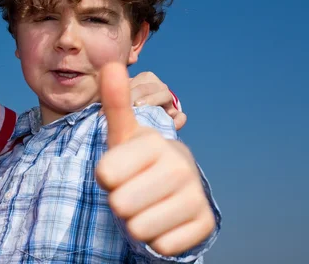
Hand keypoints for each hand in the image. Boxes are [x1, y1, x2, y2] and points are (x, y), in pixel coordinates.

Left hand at [96, 63, 214, 255]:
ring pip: (139, 229)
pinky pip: (162, 246)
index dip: (105, 178)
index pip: (105, 175)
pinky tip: (162, 220)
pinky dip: (155, 239)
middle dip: (119, 202)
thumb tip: (111, 64)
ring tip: (143, 204)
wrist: (170, 187)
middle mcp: (181, 166)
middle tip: (130, 189)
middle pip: (121, 205)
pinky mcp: (204, 225)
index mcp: (155, 142)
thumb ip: (115, 102)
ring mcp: (196, 196)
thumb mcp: (121, 133)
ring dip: (135, 222)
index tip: (117, 169)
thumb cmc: (136, 158)